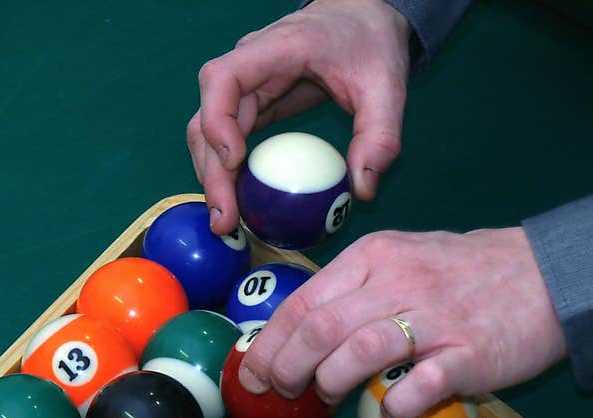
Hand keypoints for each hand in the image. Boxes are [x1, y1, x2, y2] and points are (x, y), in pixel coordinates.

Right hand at [187, 0, 410, 234]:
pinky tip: (239, 204)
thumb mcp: (386, 86)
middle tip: (225, 221)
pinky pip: (227, 140)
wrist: (362, 19)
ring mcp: (245, 87)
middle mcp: (248, 67)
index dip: (218, 121)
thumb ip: (380, 136)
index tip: (235, 161)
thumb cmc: (370, 43)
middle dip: (211, 172)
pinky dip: (228, 173)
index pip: (222, 79)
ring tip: (226, 221)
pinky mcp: (252, 105)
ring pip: (208, 133)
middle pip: (207, 118)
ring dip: (213, 178)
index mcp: (274, 50)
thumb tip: (363, 191)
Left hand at [237, 227, 567, 417]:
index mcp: (373, 256)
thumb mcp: (399, 259)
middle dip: (286, 366)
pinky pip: (419, 385)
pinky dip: (395, 404)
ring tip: (322, 397)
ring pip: (360, 350)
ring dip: (329, 382)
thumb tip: (295, 333)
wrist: (547, 273)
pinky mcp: (470, 354)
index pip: (303, 301)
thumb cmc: (460, 272)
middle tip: (278, 391)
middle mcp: (399, 281)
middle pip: (321, 327)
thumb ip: (351, 289)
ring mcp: (436, 318)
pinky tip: (390, 411)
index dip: (268, 343)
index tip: (251, 372)